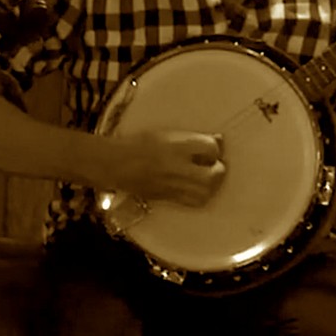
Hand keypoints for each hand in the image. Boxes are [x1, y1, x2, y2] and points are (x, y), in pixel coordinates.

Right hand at [106, 129, 225, 207]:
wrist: (116, 164)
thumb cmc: (140, 144)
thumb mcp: (166, 134)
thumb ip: (192, 138)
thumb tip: (218, 141)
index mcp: (177, 145)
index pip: (210, 148)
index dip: (216, 148)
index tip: (213, 148)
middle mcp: (177, 166)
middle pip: (214, 174)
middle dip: (219, 171)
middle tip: (216, 166)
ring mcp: (173, 184)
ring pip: (206, 192)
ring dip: (212, 186)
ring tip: (209, 179)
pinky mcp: (168, 198)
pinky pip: (193, 202)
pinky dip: (201, 196)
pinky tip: (198, 189)